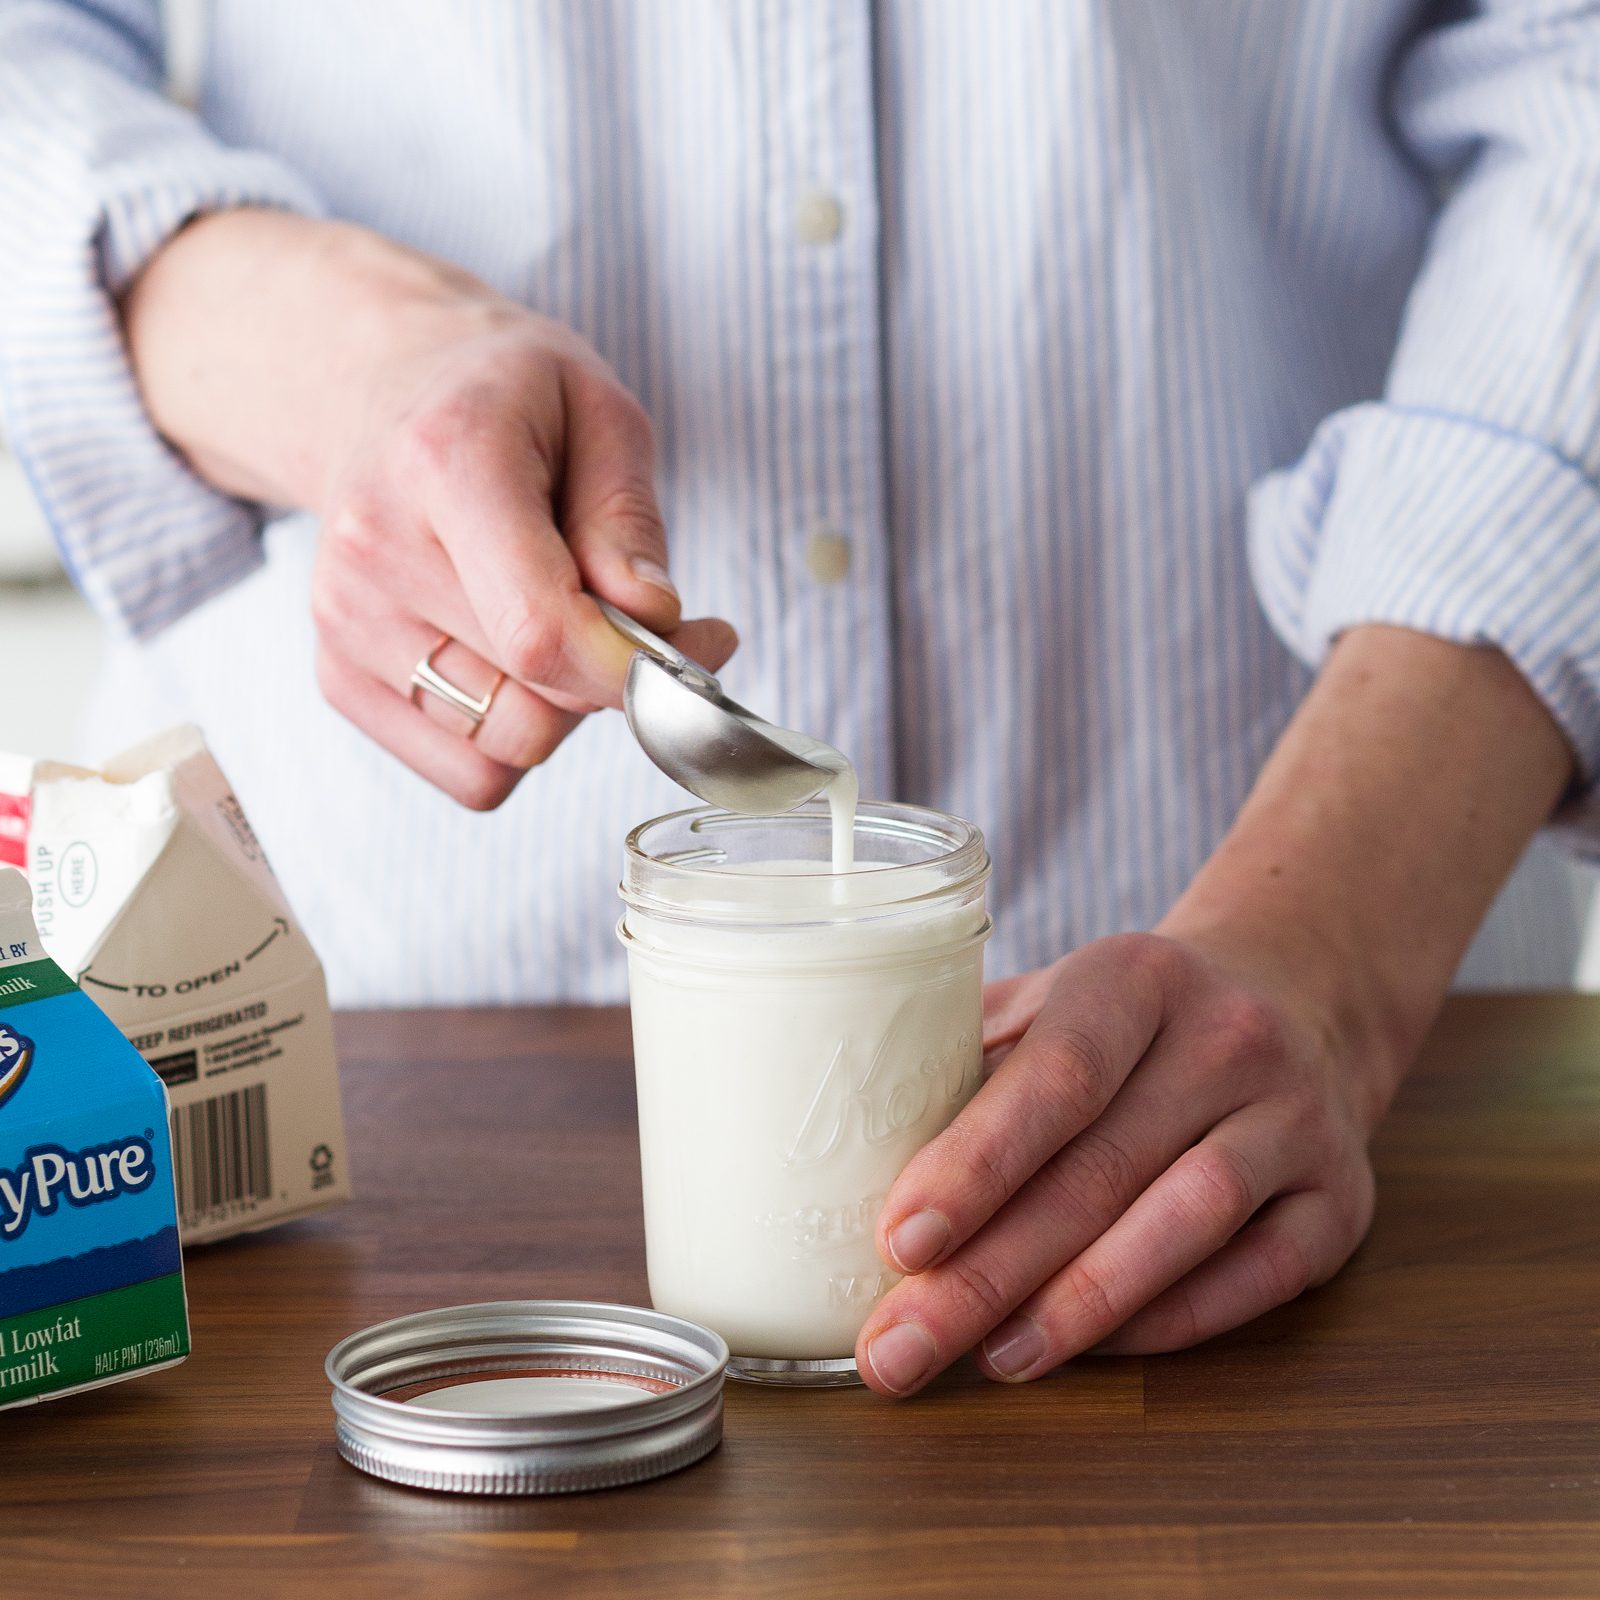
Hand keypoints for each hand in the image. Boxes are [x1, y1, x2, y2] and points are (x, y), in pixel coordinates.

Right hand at [308, 301, 734, 807]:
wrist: (387, 392)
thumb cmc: (510, 403)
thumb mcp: (602, 414)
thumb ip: (630, 523)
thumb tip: (654, 622)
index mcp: (445, 465)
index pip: (540, 632)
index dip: (630, 671)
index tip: (698, 648)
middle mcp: (374, 552)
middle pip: (531, 707)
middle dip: (609, 682)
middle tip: (636, 623)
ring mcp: (345, 623)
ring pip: (503, 754)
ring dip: (562, 713)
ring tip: (562, 630)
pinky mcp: (339, 678)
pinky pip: (468, 774)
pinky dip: (514, 742)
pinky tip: (515, 664)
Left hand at [854, 931, 1382, 1395]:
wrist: (1293, 997)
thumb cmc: (1128, 1020)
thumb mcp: (1051, 1001)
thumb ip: (970, 1062)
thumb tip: (848, 1155)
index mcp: (1133, 977)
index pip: (1054, 1075)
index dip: (975, 1164)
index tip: (898, 1242)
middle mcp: (1227, 1039)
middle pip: (1100, 1170)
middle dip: (988, 1274)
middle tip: (900, 1348)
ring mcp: (1296, 1117)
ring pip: (1186, 1225)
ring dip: (1080, 1307)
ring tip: (990, 1360)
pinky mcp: (1341, 1198)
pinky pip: (1256, 1276)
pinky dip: (1169, 1320)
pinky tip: (1090, 1349)